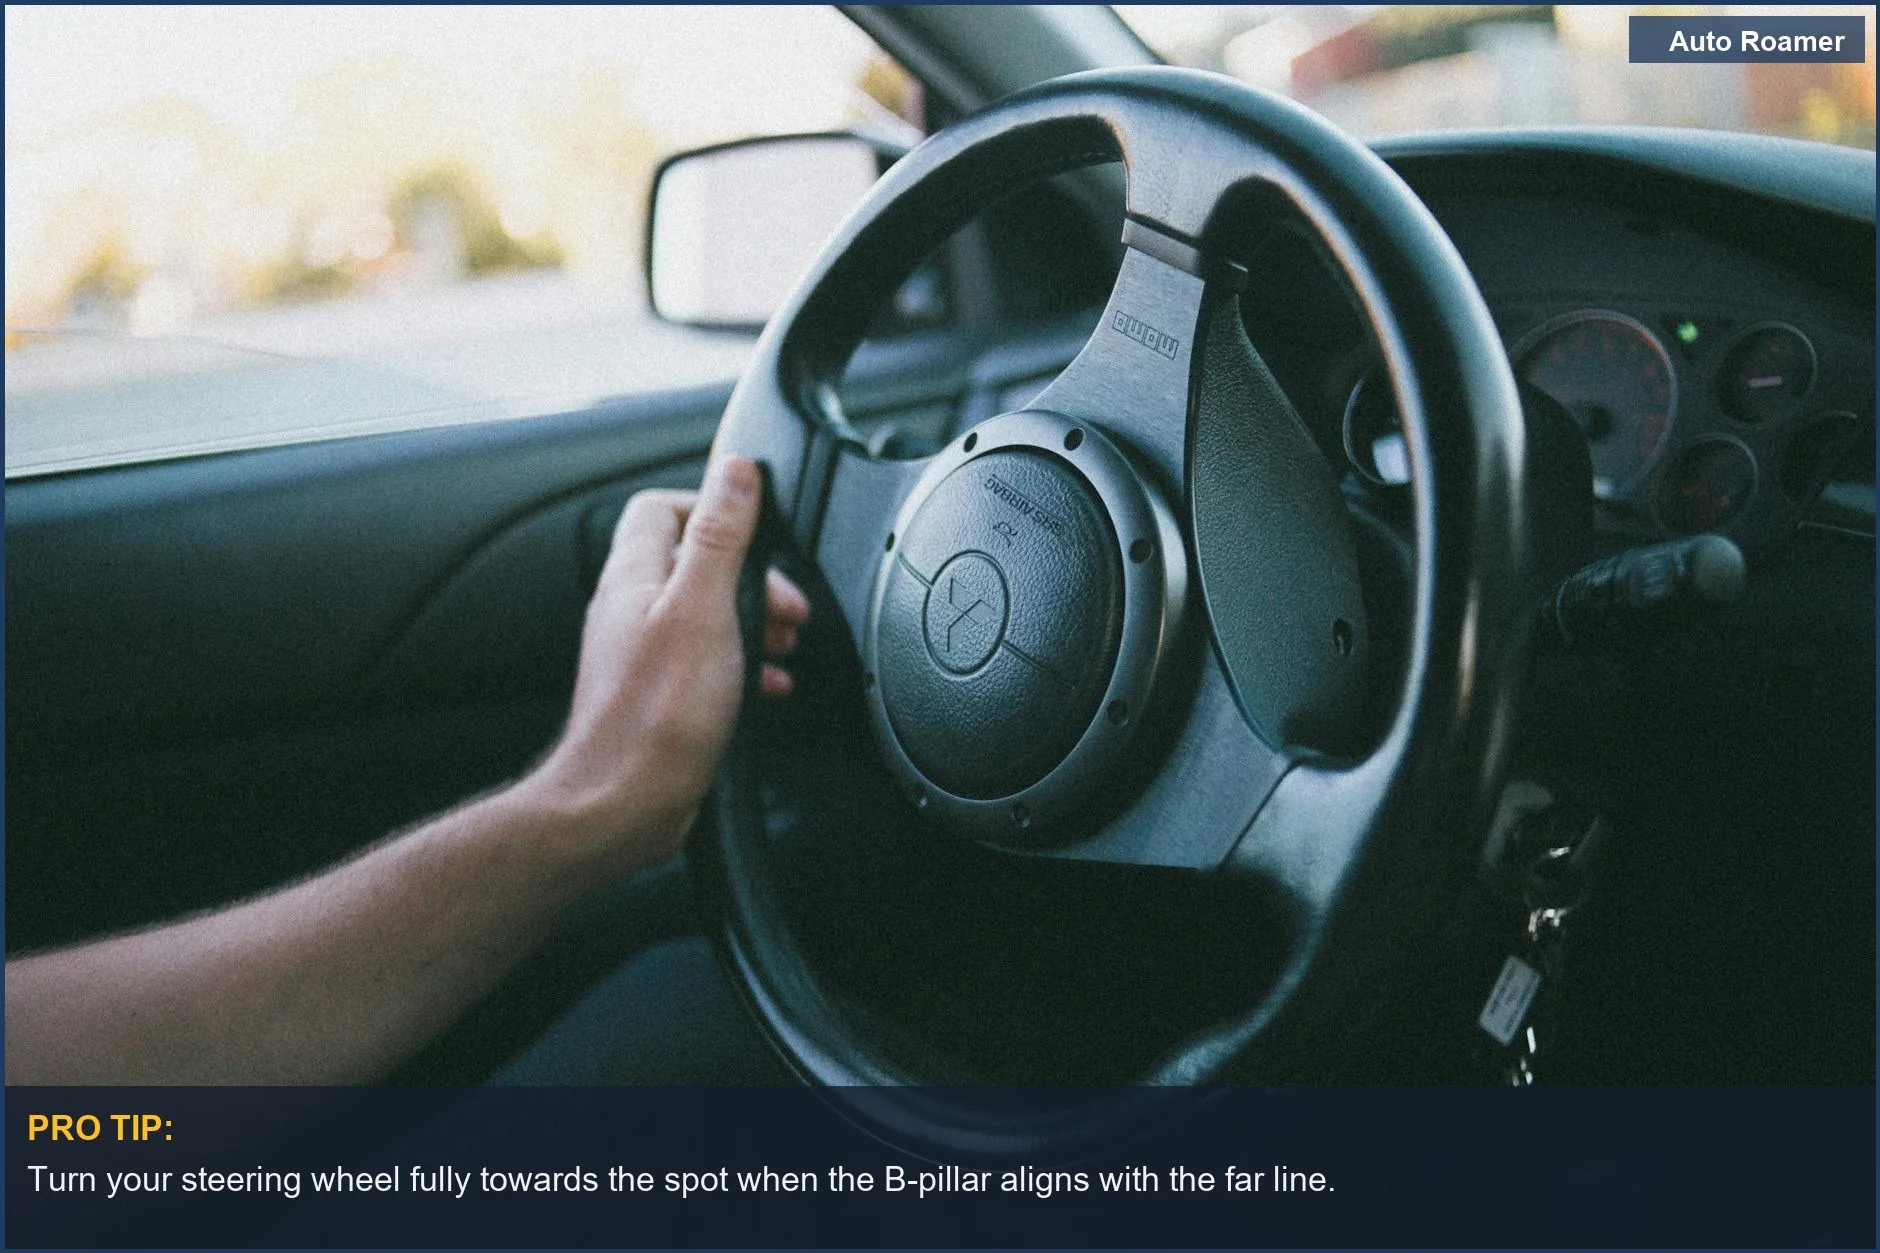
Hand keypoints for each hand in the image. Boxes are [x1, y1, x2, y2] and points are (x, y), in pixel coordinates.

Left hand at [526, 455, 808, 874]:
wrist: (622, 807)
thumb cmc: (657, 718)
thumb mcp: (704, 609)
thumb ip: (720, 536)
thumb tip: (734, 470)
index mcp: (634, 579)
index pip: (662, 508)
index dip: (713, 506)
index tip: (760, 530)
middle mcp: (631, 612)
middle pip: (693, 561)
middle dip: (748, 574)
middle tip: (785, 602)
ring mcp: (642, 656)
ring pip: (704, 614)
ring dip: (751, 620)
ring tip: (783, 640)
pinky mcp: (658, 698)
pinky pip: (706, 661)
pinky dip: (742, 664)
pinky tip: (766, 685)